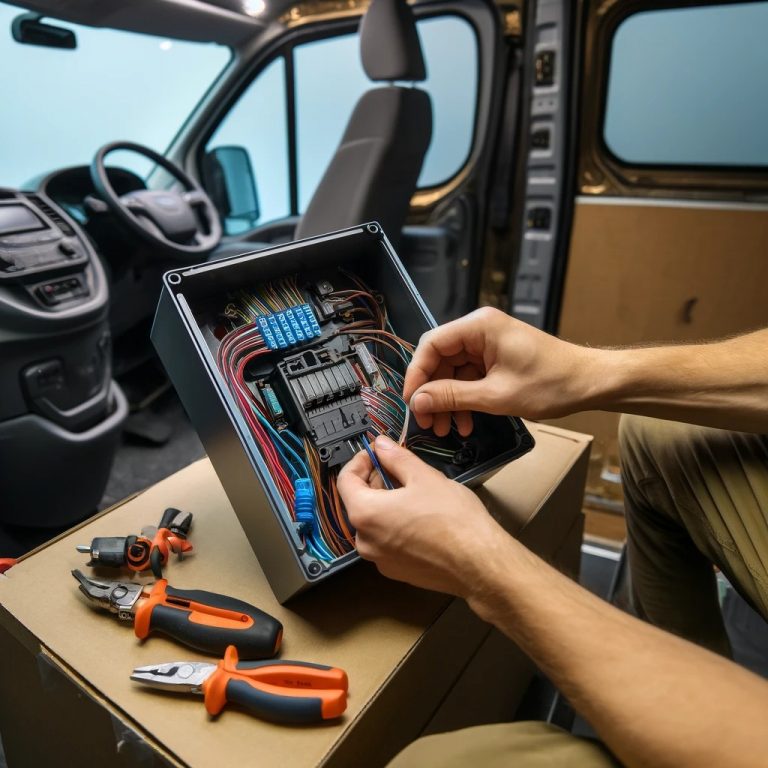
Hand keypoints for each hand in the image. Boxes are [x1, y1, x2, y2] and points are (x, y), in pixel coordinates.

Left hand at [337, 434, 507, 596]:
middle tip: (400, 468)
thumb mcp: (424, 476)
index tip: (376, 452)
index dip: (360, 460)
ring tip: (415, 492)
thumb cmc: (453, 519)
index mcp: (365, 514)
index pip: (345, 480)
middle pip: (359, 502)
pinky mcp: (397, 571)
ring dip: (387, 502)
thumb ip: (396, 457)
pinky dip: (396, 524)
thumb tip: (381, 445)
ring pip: (374, 522)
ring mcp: (380, 559)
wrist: (479, 564)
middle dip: (376, 481)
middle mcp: (365, 541)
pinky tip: (421, 517)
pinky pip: (387, 541)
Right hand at [403, 306, 600, 435]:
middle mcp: (480, 330)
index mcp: (479, 327)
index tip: (411, 401)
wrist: (590, 384)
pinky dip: (465, 400)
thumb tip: (418, 401)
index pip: (431, 344)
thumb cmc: (552, 383)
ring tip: (447, 429)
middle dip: (433, 393)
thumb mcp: (496, 395)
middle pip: (440, 360)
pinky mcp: (495, 359)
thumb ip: (453, 396)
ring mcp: (488, 345)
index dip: (416, 374)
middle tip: (427, 422)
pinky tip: (466, 423)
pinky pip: (469, 378)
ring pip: (453, 373)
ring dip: (448, 401)